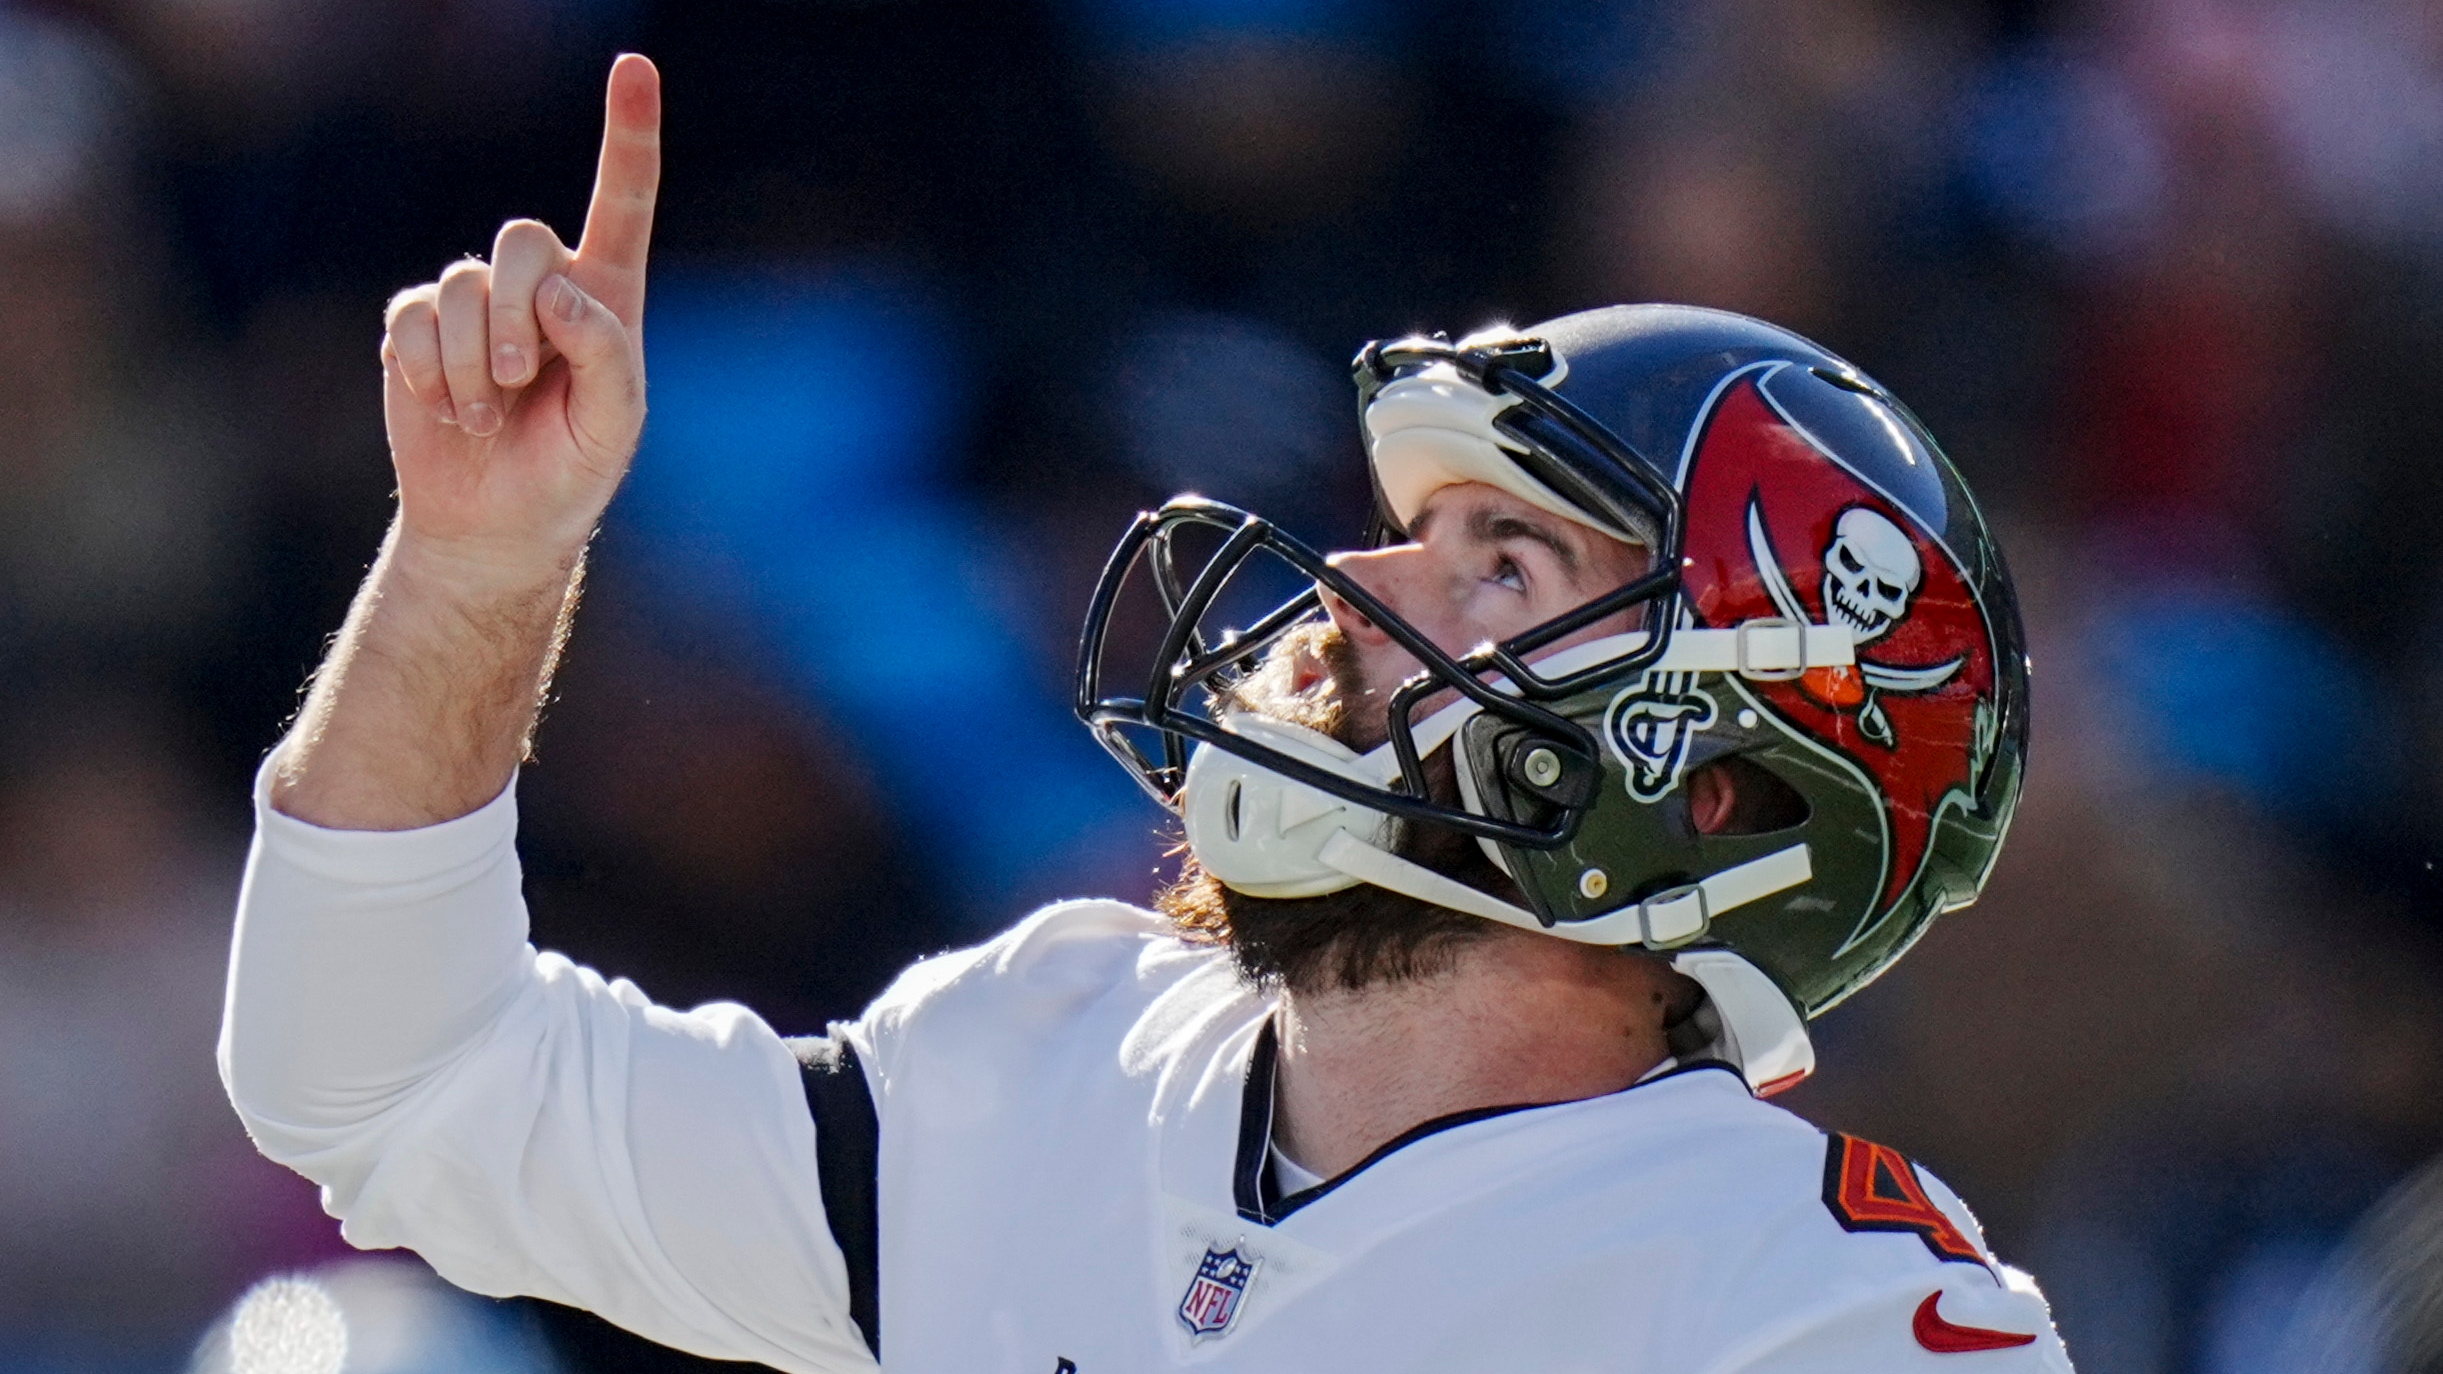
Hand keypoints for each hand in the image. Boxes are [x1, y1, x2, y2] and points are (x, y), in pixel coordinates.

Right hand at [379, 53, 659, 577]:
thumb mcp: (613, 424)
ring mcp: (475, 302)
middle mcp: (542, 285)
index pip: (622, 200)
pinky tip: (445, 408)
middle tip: (517, 379)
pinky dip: (427, 370)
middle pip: (523, 240)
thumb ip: (604, 352)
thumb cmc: (569, 471)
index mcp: (607, 295)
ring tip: (484, 413)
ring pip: (462, 286)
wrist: (494, 522)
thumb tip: (560, 292)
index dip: (628, 133)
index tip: (634, 66)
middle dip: (516, 315)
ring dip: (470, 363)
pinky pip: (411, 316)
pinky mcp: (418, 326)